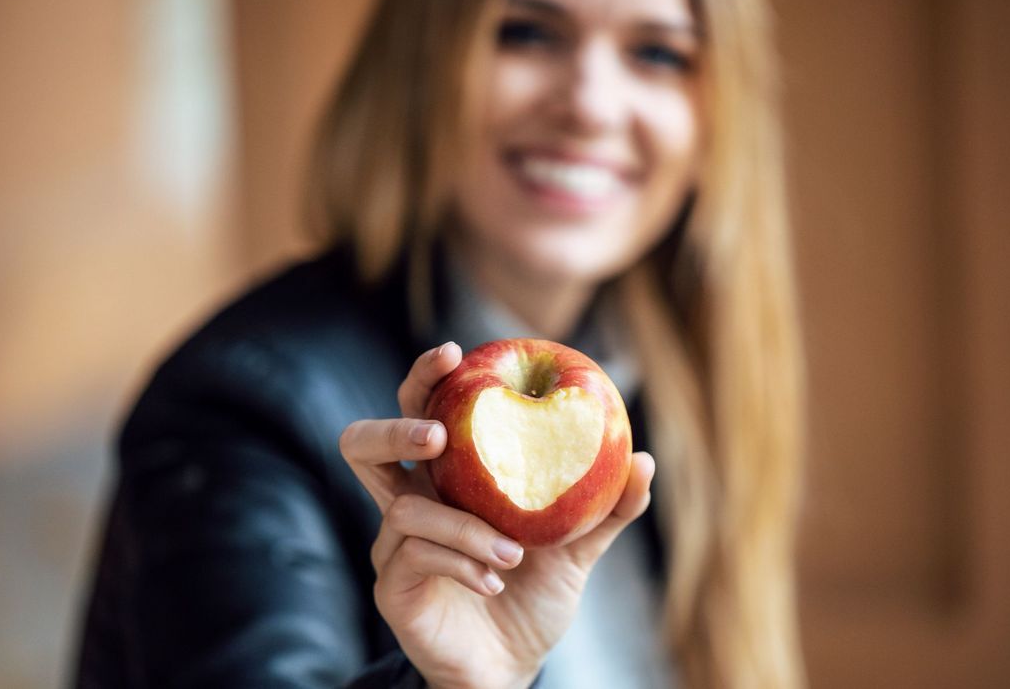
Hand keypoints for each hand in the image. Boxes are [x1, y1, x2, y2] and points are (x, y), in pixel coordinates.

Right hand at [339, 342, 655, 688]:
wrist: (510, 669)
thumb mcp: (577, 549)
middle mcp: (410, 503)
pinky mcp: (393, 588)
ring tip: (513, 549)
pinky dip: (463, 562)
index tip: (455, 353)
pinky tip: (496, 581)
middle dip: (396, 427)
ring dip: (464, 525)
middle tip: (440, 433)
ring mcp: (393, 547)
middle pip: (364, 445)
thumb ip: (606, 508)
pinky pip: (416, 557)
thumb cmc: (533, 598)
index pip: (419, 412)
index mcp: (446, 481)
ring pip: (404, 509)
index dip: (425, 377)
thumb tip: (644, 459)